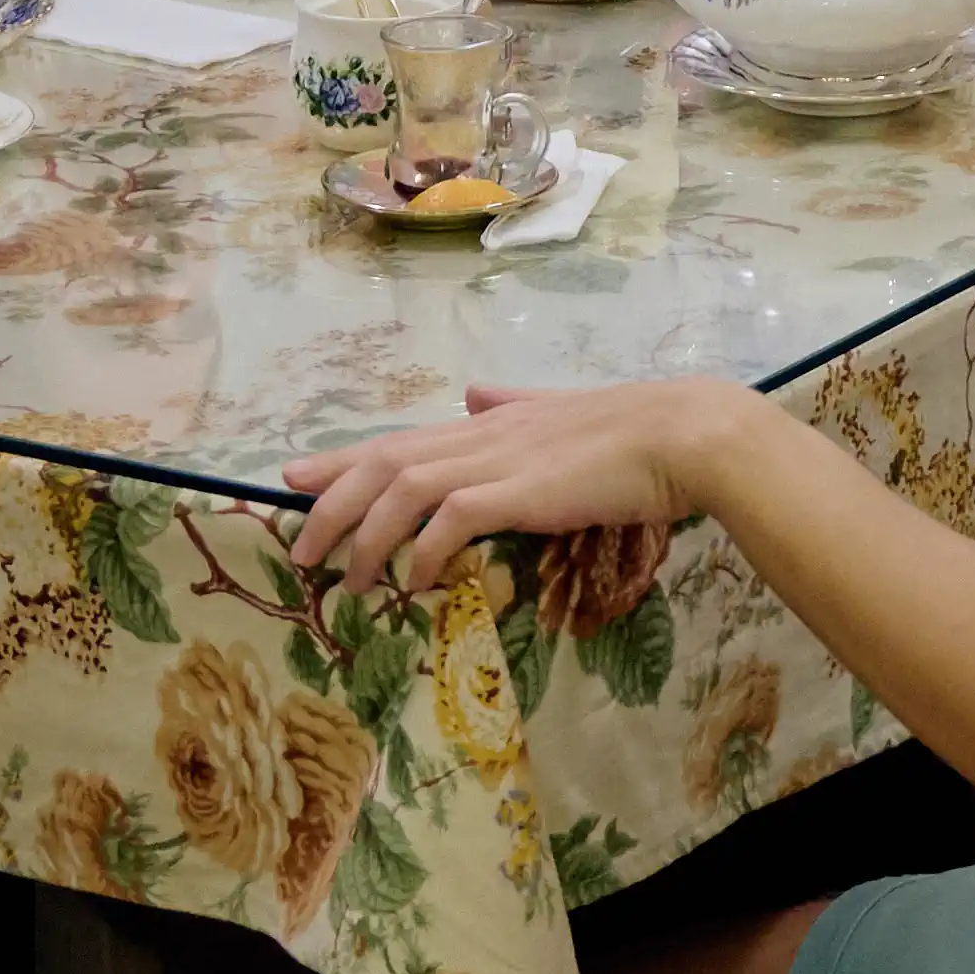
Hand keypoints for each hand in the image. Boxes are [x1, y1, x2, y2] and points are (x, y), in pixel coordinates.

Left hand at [286, 379, 739, 596]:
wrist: (684, 433)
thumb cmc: (632, 433)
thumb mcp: (559, 412)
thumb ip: (513, 403)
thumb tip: (476, 390)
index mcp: (489, 421)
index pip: (398, 439)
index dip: (339, 461)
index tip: (290, 479)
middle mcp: (483, 433)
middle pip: (384, 460)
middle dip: (331, 504)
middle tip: (298, 551)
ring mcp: (501, 460)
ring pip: (406, 486)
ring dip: (367, 536)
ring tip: (346, 583)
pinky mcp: (524, 490)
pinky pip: (456, 517)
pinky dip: (426, 548)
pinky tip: (416, 582)